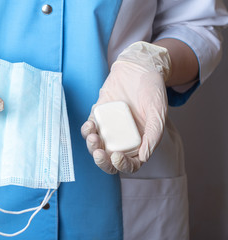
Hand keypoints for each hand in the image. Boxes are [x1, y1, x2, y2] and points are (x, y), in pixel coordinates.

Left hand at [81, 41, 170, 173]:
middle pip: (109, 159)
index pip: (129, 164)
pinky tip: (90, 125)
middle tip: (98, 154)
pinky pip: (89, 129)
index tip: (117, 157)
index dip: (122, 165)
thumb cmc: (152, 92)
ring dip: (91, 147)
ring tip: (93, 137)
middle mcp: (122, 139)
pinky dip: (87, 130)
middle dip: (102, 161)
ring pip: (96, 147)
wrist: (139, 69)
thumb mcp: (158, 114)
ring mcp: (109, 129)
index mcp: (139, 143)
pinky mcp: (98, 117)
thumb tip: (143, 158)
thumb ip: (153, 136)